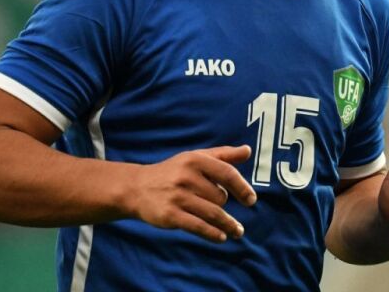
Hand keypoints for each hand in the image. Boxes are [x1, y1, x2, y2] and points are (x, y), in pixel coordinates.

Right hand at [131, 145, 256, 242]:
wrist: (136, 188)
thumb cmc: (172, 171)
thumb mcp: (195, 157)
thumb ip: (223, 155)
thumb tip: (248, 150)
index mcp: (195, 159)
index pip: (227, 173)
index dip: (242, 187)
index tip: (252, 200)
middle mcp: (186, 176)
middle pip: (220, 196)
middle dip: (223, 203)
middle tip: (218, 204)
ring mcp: (178, 196)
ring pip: (213, 213)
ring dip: (228, 224)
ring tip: (238, 231)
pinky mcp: (170, 215)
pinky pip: (198, 226)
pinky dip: (213, 234)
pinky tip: (222, 237)